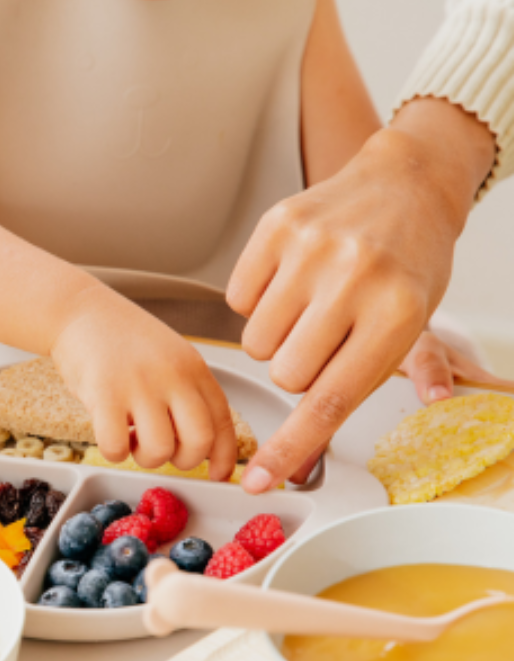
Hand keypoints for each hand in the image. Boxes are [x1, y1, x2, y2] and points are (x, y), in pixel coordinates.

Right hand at [50, 287, 236, 477]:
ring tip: (130, 436)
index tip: (216, 474)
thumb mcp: (170, 357)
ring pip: (159, 451)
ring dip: (144, 457)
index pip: (222, 422)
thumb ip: (188, 393)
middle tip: (163, 451)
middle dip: (183, 461)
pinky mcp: (104, 394)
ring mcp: (138, 385)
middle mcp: (172, 376)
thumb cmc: (122, 338)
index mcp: (193, 368)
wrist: (79, 310)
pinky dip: (114, 451)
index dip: (224, 457)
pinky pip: (117, 448)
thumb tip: (203, 444)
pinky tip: (108, 431)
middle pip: (198, 442)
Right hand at [226, 99, 494, 493]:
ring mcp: (311, 249)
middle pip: (286, 374)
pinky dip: (257, 301)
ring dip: (276, 337)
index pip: (330, 399)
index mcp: (396, 312)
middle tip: (324, 337)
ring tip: (307, 306)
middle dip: (299, 368)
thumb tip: (422, 405)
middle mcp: (354, 279)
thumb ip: (412, 366)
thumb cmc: (410, 257)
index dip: (290, 447)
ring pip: (257, 341)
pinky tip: (288, 281)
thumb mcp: (422, 316)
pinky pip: (238, 298)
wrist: (401, 181)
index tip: (259, 479)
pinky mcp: (277, 227)